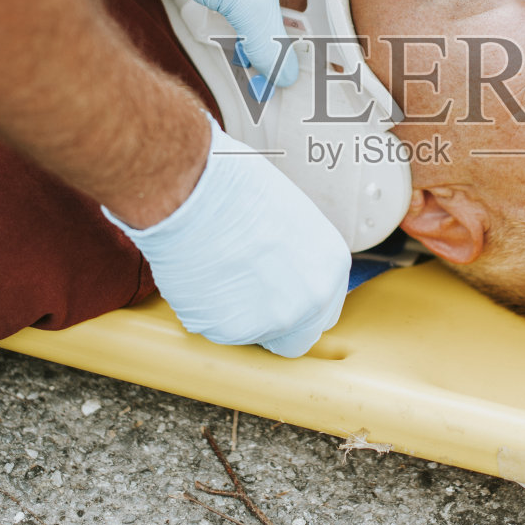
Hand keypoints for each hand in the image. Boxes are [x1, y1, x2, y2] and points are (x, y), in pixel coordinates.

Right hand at [102, 115, 350, 356]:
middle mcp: (312, 299)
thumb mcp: (290, 216)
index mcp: (331, 266)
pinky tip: (200, 279)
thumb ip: (299, 255)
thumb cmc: (234, 188)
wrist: (192, 194)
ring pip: (254, 334)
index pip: (324, 311)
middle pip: (297, 337)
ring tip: (217, 273)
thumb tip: (284, 266)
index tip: (275, 293)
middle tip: (245, 295)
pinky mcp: (233, 331)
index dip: (297, 304)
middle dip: (274, 323)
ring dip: (237, 315)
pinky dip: (208, 312)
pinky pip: (220, 331)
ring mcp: (274, 319)